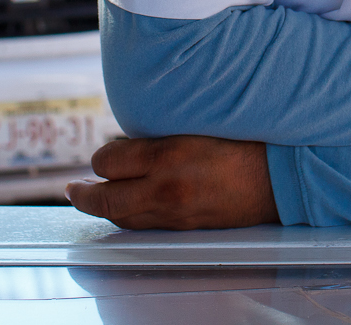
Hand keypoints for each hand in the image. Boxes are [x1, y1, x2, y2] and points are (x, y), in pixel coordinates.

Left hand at [65, 135, 279, 229]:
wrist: (279, 175)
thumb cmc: (244, 140)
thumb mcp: (198, 123)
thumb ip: (161, 134)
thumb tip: (129, 144)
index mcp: (167, 154)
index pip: (108, 160)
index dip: (101, 158)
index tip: (103, 154)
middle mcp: (165, 187)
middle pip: (106, 199)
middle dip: (83, 194)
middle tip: (71, 189)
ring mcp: (174, 211)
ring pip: (122, 218)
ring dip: (101, 209)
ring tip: (87, 200)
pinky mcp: (186, 226)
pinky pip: (143, 227)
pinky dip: (126, 218)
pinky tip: (123, 211)